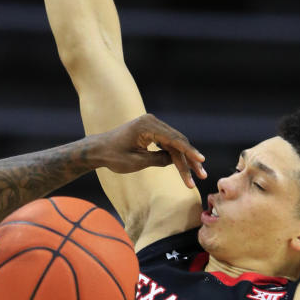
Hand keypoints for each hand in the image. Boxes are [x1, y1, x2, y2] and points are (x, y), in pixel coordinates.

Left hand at [90, 113, 205, 187]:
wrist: (98, 149)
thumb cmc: (113, 156)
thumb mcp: (136, 162)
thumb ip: (158, 160)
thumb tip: (176, 160)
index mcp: (147, 126)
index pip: (174, 139)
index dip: (189, 152)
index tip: (201, 161)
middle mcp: (152, 122)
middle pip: (177, 141)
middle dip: (190, 160)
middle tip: (202, 175)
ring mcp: (152, 126)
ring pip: (174, 144)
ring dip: (184, 160)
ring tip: (195, 177)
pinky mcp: (151, 132)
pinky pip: (167, 144)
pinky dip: (175, 156)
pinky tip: (185, 169)